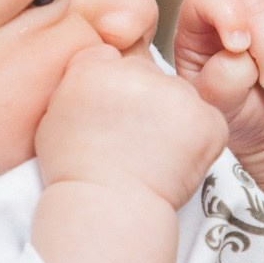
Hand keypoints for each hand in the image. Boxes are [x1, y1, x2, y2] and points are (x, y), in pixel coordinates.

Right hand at [35, 45, 226, 208]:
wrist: (107, 208)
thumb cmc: (76, 170)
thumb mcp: (55, 114)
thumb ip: (80, 75)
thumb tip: (106, 55)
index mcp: (98, 67)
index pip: (119, 63)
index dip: (118, 94)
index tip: (114, 123)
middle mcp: (140, 71)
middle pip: (153, 77)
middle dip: (149, 104)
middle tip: (136, 142)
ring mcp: (178, 93)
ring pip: (181, 98)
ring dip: (175, 120)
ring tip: (155, 156)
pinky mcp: (208, 118)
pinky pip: (207, 122)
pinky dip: (200, 141)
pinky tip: (176, 162)